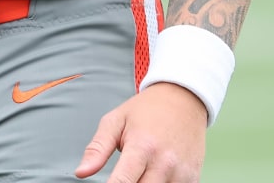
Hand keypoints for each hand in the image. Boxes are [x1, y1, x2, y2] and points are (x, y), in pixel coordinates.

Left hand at [74, 82, 207, 181]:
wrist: (184, 99)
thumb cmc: (148, 109)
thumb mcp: (116, 121)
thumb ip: (97, 149)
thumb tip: (81, 172)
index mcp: (142, 147)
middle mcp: (164, 163)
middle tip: (123, 174)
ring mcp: (181, 173)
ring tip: (139, 172)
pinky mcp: (192, 178)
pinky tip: (155, 176)